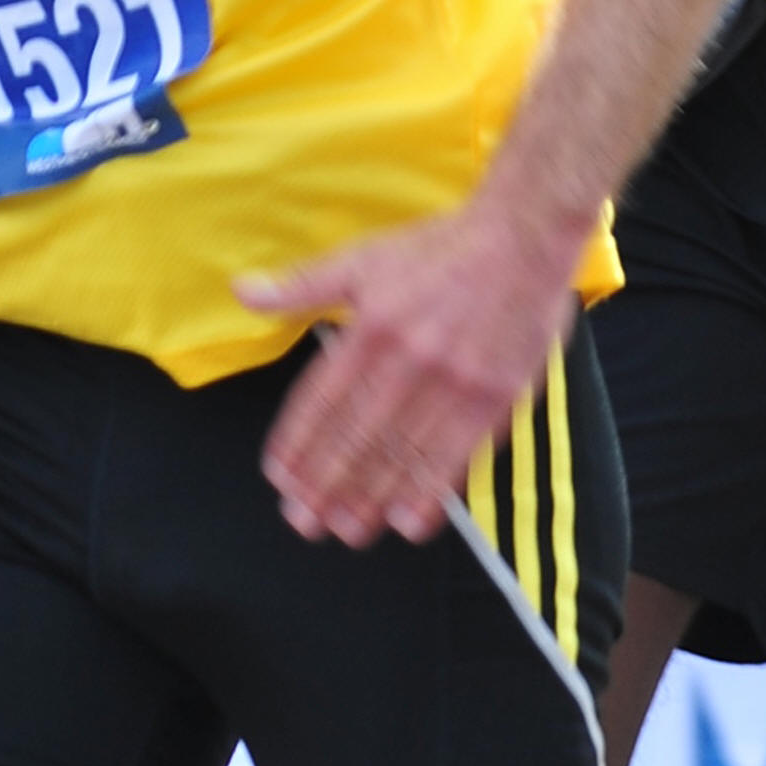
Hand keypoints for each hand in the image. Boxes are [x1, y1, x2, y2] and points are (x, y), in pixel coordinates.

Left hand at [237, 198, 586, 549]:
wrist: (524, 235)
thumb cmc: (440, 248)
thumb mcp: (363, 257)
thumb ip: (302, 285)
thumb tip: (242, 292)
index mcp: (370, 328)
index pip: (322, 400)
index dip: (297, 443)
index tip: (280, 477)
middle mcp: (407, 360)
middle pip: (357, 437)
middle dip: (326, 485)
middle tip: (303, 521)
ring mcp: (454, 383)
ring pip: (402, 454)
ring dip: (370, 498)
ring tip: (345, 530)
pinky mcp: (495, 397)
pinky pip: (456, 456)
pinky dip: (430, 492)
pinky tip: (408, 521)